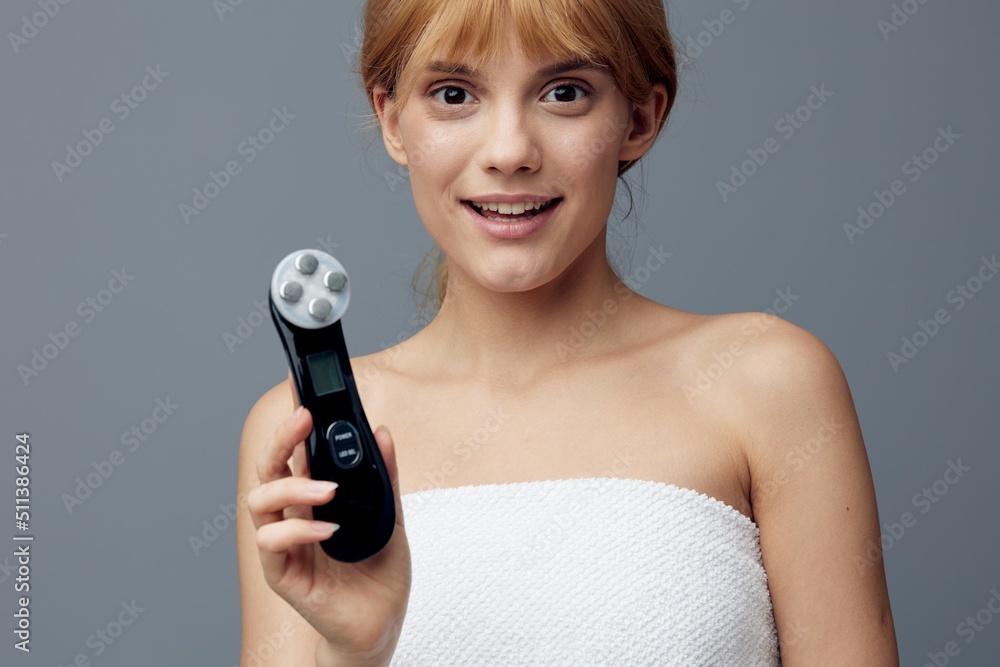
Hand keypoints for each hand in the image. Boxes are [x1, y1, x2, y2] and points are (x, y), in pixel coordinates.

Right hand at [247, 373, 410, 659]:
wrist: (380, 624)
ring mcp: (284, 545)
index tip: (299, 389)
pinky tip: (327, 530)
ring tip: (328, 490)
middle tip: (303, 418)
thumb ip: (385, 475)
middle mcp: (293, 516)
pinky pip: (273, 544)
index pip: (294, 451)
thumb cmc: (379, 572)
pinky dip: (298, 531)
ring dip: (291, 488)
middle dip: (280, 438)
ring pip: (260, 501)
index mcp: (313, 498)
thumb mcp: (390, 515)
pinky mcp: (282, 575)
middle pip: (268, 468)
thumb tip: (382, 433)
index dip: (291, 421)